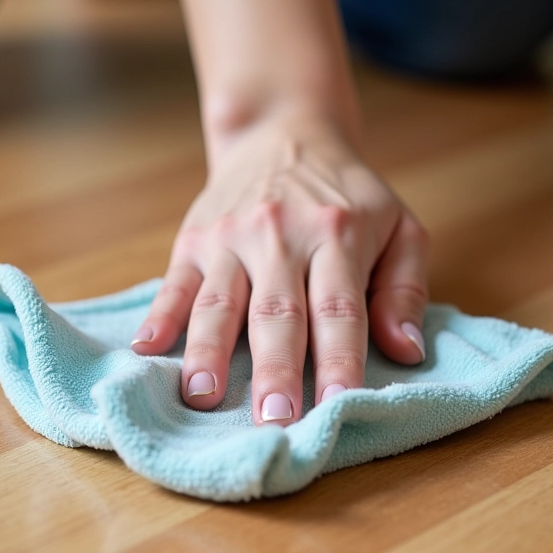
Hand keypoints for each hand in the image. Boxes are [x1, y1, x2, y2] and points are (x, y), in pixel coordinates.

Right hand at [131, 113, 428, 424]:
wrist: (283, 132)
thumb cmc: (347, 195)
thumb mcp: (399, 227)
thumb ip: (405, 289)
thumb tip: (406, 351)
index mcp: (337, 234)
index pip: (339, 309)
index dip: (339, 360)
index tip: (339, 407)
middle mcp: (280, 235)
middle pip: (277, 313)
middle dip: (274, 369)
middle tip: (272, 420)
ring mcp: (231, 237)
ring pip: (219, 302)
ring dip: (209, 352)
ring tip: (202, 396)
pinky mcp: (195, 239)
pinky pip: (175, 282)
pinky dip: (160, 315)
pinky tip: (146, 348)